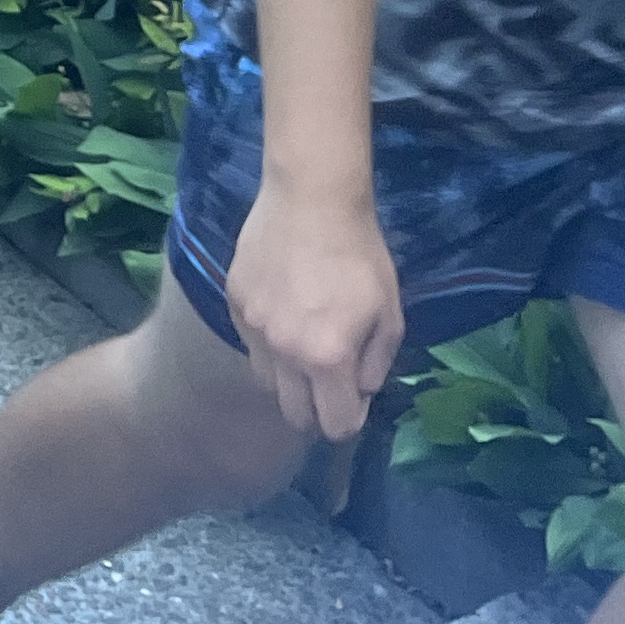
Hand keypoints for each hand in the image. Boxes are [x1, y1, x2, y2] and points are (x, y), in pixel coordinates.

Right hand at [221, 184, 405, 443]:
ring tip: (302, 342)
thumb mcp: (390, 315)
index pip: (334, 425)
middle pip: (294, 415)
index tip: (354, 401)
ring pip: (268, 381)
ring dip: (288, 377)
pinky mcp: (233, 302)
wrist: (311, 199)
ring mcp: (253, 327)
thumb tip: (359, 390)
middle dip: (315, 410)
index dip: (349, 420)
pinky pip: (250, 342)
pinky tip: (283, 309)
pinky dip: (267, 341)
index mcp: (328, 358)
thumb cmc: (360, 255)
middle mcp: (284, 352)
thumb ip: (376, 364)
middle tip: (329, 382)